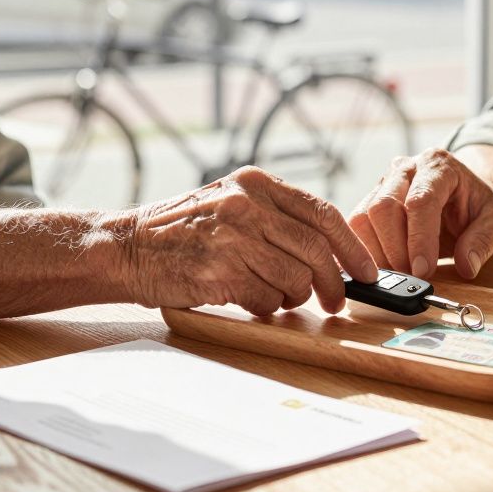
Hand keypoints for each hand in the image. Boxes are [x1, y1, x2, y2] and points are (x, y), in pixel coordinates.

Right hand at [125, 167, 377, 315]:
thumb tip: (329, 250)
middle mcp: (248, 205)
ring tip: (273, 296)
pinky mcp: (221, 272)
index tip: (367, 271)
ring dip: (293, 298)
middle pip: (317, 250)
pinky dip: (265, 308)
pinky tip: (247, 300)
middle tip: (335, 300)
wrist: (125, 246)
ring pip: (295, 279)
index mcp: (256, 183)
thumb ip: (274, 215)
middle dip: (334, 282)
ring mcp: (234, 238)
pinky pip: (266, 300)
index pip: (323, 214)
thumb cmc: (179, 230)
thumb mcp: (229, 201)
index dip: (353, 247)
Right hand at [349, 148, 492, 280]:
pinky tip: (385, 267)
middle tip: (413, 276)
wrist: (463, 193)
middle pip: (384, 207)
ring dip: (378, 253)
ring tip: (401, 272)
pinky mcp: (369, 199)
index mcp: (439, 166)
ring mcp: (383, 183)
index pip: (420, 201)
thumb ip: (485, 240)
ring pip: (363, 217)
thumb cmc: (477, 206)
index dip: (419, 239)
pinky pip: (356, 227)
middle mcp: (405, 168)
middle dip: (395, 249)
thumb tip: (467, 266)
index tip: (423, 270)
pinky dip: (366, 252)